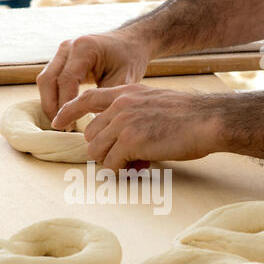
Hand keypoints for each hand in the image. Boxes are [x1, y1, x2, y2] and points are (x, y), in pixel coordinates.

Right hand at [37, 28, 152, 120]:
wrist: (130, 42)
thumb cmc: (129, 59)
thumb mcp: (123, 81)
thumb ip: (105, 99)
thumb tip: (90, 122)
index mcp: (85, 48)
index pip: (66, 80)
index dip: (65, 105)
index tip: (69, 125)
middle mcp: (69, 47)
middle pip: (48, 80)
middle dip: (52, 106)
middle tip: (62, 127)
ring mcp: (62, 52)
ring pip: (44, 80)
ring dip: (50, 103)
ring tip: (62, 123)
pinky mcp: (61, 59)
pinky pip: (49, 79)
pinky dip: (53, 97)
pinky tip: (63, 113)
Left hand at [52, 84, 222, 170]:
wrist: (207, 120)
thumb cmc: (186, 116)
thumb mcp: (153, 102)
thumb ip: (130, 112)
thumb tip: (116, 134)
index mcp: (125, 93)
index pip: (86, 99)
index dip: (68, 111)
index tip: (57, 121)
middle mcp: (120, 105)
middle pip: (90, 134)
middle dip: (102, 149)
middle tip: (121, 157)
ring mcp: (123, 122)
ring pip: (96, 150)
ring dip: (110, 161)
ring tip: (131, 162)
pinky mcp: (130, 141)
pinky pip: (111, 164)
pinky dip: (121, 170)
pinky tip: (137, 167)